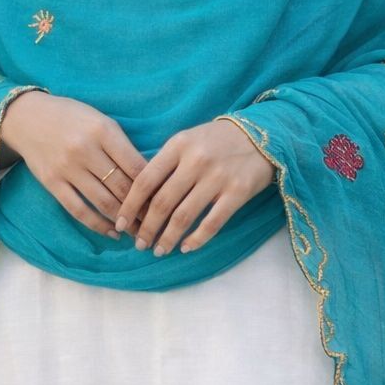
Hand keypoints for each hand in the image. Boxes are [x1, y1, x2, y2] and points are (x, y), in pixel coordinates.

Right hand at [0, 90, 149, 239]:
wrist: (28, 117)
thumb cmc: (72, 116)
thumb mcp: (101, 120)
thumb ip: (121, 145)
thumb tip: (148, 176)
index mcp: (103, 131)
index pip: (136, 166)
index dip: (154, 187)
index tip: (165, 200)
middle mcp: (86, 150)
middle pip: (122, 187)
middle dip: (143, 208)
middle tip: (158, 222)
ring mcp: (67, 168)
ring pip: (103, 202)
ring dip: (124, 221)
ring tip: (139, 232)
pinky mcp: (52, 183)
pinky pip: (79, 210)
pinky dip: (98, 225)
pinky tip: (112, 233)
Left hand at [112, 117, 276, 257]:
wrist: (263, 135)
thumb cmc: (217, 140)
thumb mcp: (188, 140)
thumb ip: (166, 163)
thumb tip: (139, 197)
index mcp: (178, 145)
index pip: (145, 180)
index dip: (130, 205)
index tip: (121, 223)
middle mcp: (196, 161)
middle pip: (162, 202)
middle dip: (147, 228)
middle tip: (140, 244)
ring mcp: (218, 177)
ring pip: (184, 216)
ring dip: (168, 237)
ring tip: (160, 250)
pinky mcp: (238, 192)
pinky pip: (212, 222)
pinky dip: (197, 239)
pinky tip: (186, 247)